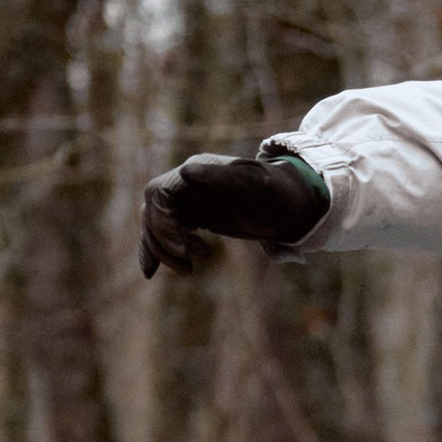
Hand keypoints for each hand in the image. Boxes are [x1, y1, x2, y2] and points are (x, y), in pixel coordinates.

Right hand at [138, 145, 328, 279]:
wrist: (291, 202)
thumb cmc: (277, 190)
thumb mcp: (256, 183)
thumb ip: (222, 177)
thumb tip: (186, 171)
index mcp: (197, 170)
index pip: (159, 194)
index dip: (162, 222)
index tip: (183, 250)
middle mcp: (187, 184)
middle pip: (153, 211)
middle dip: (163, 241)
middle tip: (190, 265)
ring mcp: (188, 201)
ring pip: (155, 225)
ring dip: (163, 251)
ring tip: (189, 270)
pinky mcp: (193, 217)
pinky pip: (165, 233)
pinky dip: (156, 251)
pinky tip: (150, 271)